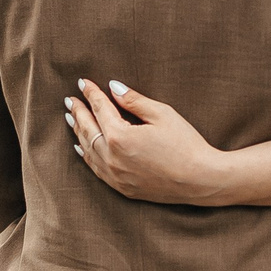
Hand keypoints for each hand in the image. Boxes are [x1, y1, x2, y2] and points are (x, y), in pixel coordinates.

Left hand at [65, 79, 224, 204]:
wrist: (200, 180)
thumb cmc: (185, 144)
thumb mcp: (162, 114)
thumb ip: (134, 100)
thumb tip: (113, 87)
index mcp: (120, 137)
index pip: (100, 109)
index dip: (91, 94)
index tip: (83, 82)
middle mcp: (112, 158)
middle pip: (88, 130)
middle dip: (79, 112)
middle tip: (70, 100)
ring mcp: (115, 175)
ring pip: (88, 150)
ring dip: (78, 132)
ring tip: (72, 118)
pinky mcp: (122, 187)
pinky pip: (96, 169)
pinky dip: (86, 155)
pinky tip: (81, 147)